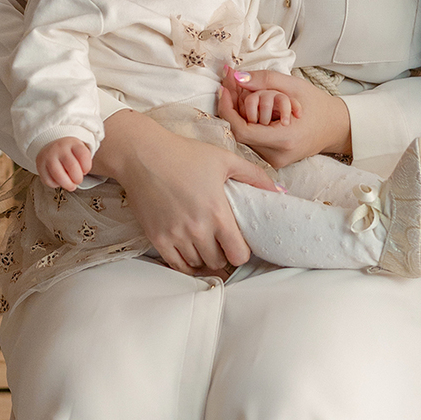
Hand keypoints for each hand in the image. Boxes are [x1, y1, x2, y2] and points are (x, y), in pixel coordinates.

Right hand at [36, 135, 93, 190]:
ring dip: (67, 184)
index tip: (85, 171)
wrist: (50, 145)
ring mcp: (48, 156)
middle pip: (72, 167)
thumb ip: (83, 162)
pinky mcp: (40, 165)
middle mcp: (60, 148)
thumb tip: (78, 179)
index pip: (83, 156)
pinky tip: (59, 181)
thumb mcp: (79, 151)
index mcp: (73, 143)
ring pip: (59, 175)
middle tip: (78, 180)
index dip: (87, 168)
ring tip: (71, 186)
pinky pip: (48, 180)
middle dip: (78, 179)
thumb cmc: (68, 152)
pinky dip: (55, 184)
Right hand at [92, 108, 280, 275]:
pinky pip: (176, 265)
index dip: (242, 252)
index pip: (238, 254)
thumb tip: (278, 191)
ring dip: (204, 258)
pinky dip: (185, 263)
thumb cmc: (184, 154)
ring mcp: (175, 236)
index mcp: (217, 213)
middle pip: (218, 262)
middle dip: (223, 255)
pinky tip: (189, 251)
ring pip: (198, 264)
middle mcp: (197, 229)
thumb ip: (254, 176)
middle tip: (222, 243)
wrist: (143, 155)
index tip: (239, 243)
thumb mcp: (224, 159)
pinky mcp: (156, 238)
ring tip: (205, 244)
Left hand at [217, 69, 351, 168]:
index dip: (227, 109)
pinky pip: (251, 141)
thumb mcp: (293, 85)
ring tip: (244, 94)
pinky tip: (252, 109)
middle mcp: (276, 155)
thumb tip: (236, 77)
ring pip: (243, 137)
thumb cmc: (318, 105)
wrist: (336, 127)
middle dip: (233, 107)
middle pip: (240, 133)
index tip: (223, 88)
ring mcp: (274, 161)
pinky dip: (248, 123)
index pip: (242, 130)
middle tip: (231, 85)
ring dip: (240, 115)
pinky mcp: (272, 161)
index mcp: (284, 139)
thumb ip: (264, 80)